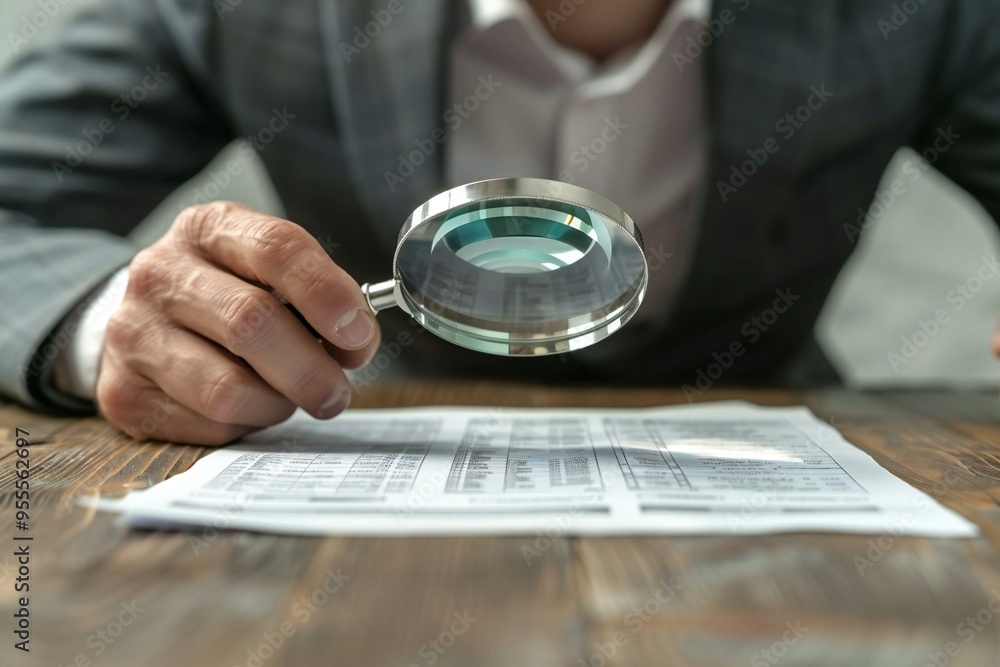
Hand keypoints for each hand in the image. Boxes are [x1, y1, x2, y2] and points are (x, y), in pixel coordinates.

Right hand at [97, 202, 379, 444]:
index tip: (359, 335)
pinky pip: (207, 424)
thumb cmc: (229, 295)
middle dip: (312, 368)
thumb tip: (356, 340)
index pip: (277, 249)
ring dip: (278, 403)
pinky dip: (244, 424)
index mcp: (209, 230)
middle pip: (251, 322)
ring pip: (228, 387)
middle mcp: (160, 274)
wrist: (148, 322)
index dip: (328, 295)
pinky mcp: (123, 393)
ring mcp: (133, 333)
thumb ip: (318, 296)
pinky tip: (247, 407)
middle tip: (337, 392)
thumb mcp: (270, 272)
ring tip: (287, 397)